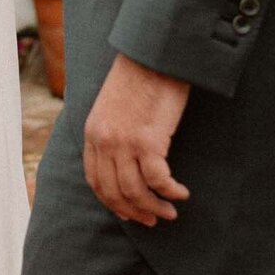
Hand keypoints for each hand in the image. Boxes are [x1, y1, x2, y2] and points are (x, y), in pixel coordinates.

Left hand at [83, 54, 190, 226]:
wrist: (154, 54)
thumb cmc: (140, 76)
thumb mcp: (113, 106)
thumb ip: (113, 131)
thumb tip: (126, 161)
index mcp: (93, 132)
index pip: (95, 180)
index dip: (112, 202)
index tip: (129, 212)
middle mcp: (103, 140)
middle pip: (113, 191)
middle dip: (133, 211)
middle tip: (152, 221)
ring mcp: (124, 142)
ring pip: (135, 191)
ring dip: (154, 207)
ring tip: (170, 212)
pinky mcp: (148, 140)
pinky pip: (158, 180)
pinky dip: (170, 191)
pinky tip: (181, 193)